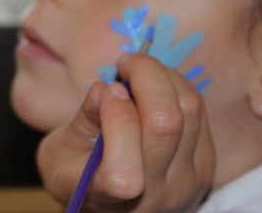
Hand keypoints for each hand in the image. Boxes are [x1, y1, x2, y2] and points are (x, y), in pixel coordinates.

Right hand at [37, 54, 215, 211]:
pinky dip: (176, 88)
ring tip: (138, 71)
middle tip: (124, 63)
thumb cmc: (73, 177)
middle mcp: (155, 196)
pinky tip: (154, 86)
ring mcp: (187, 181)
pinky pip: (199, 112)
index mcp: (107, 199)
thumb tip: (103, 88)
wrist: (112, 209)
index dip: (115, 118)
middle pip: (165, 122)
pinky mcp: (205, 165)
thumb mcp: (56, 154)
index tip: (102, 91)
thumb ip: (80, 123)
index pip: (124, 171)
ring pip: (189, 109)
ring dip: (163, 76)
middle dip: (145, 75)